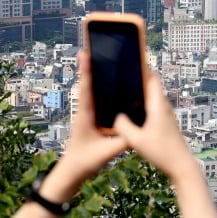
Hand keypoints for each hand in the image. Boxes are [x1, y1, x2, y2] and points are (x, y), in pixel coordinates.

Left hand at [38, 51, 127, 202]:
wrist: (73, 170)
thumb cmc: (86, 160)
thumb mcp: (107, 152)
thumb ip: (123, 141)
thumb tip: (139, 128)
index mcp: (85, 116)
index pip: (86, 90)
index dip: (86, 71)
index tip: (85, 54)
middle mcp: (85, 111)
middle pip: (88, 84)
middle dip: (90, 66)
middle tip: (93, 48)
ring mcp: (88, 114)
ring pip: (91, 91)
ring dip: (95, 75)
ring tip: (100, 59)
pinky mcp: (92, 119)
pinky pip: (96, 99)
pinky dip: (99, 88)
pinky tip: (108, 83)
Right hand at [115, 76, 216, 217]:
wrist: (181, 165)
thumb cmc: (162, 152)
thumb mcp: (137, 140)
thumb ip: (124, 127)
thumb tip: (117, 117)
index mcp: (158, 105)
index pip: (153, 78)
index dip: (142, 69)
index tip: (130, 62)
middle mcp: (164, 107)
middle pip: (151, 87)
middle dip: (138, 81)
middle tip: (121, 79)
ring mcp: (166, 115)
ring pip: (152, 98)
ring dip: (140, 95)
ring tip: (123, 95)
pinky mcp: (165, 123)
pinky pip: (153, 108)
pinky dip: (143, 106)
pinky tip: (133, 114)